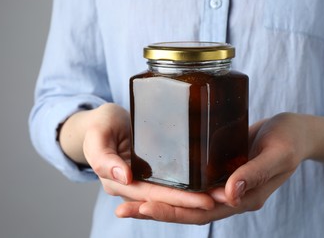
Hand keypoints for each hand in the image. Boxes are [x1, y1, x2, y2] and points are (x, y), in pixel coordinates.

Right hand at [81, 104, 213, 212]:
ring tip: (225, 193)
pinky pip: (173, 181)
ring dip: (197, 195)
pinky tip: (210, 180)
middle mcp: (134, 186)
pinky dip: (191, 184)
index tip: (204, 200)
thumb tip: (125, 177)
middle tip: (226, 198)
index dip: (179, 199)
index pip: (153, 195)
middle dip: (196, 201)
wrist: (102, 123)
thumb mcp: (97, 137)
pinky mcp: (153, 170)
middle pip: (167, 198)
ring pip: (172, 192)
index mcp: (118, 183)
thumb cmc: (98, 126)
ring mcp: (144, 179)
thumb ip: (104, 158)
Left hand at [117, 113, 309, 223]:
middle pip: (188, 210)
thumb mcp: (277, 154)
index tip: (144, 207)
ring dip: (159, 200)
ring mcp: (223, 185)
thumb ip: (255, 173)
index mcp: (244, 198)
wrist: (294, 132)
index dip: (173, 211)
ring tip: (128, 198)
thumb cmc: (289, 141)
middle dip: (155, 210)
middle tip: (123, 208)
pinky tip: (153, 178)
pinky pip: (192, 183)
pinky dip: (172, 185)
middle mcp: (229, 196)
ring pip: (187, 199)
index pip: (203, 213)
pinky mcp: (218, 171)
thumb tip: (229, 194)